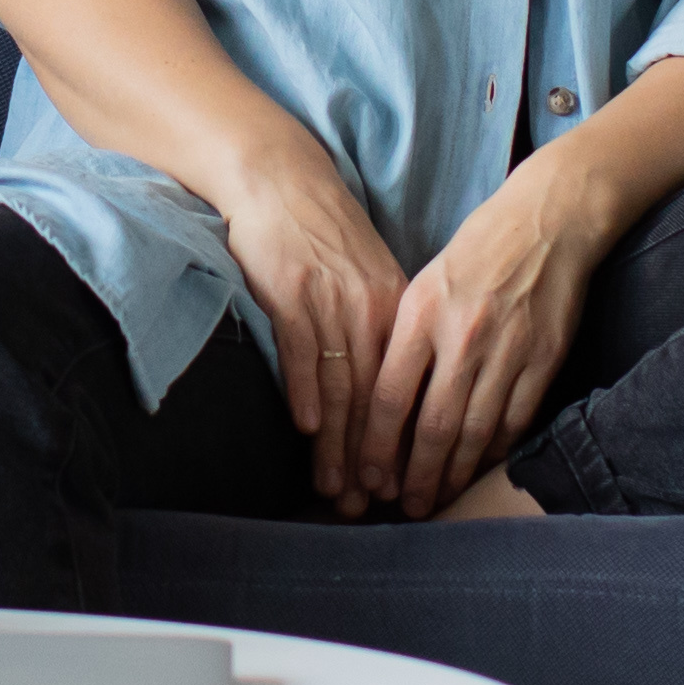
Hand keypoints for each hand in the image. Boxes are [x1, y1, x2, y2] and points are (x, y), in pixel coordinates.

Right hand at [196, 132, 419, 513]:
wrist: (280, 178)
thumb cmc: (321, 233)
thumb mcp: (366, 278)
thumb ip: (380, 330)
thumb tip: (390, 390)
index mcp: (397, 308)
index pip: (403, 390)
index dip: (400, 444)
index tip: (396, 488)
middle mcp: (370, 308)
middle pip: (374, 398)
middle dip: (370, 459)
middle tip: (366, 506)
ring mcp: (329, 301)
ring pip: (338, 385)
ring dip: (335, 443)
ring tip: (333, 487)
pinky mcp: (290, 291)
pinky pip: (301, 350)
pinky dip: (303, 391)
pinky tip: (305, 429)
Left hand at [356, 152, 617, 517]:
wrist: (546, 224)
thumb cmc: (476, 252)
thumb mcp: (423, 284)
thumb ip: (404, 339)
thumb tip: (381, 400)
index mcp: (421, 315)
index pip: (389, 397)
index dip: (377, 446)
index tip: (370, 476)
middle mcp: (461, 338)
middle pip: (433, 426)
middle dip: (416, 475)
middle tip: (405, 507)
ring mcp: (506, 352)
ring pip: (475, 432)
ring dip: (454, 474)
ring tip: (438, 500)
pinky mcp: (543, 362)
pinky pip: (514, 421)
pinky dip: (495, 452)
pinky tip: (480, 469)